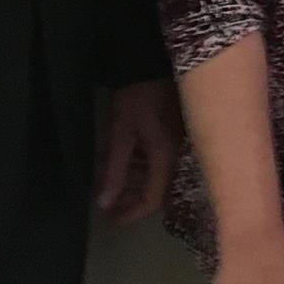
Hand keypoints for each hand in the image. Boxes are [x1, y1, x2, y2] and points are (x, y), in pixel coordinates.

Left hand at [95, 79, 182, 225]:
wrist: (153, 61)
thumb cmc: (137, 97)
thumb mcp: (121, 133)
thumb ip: (115, 170)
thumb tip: (105, 203)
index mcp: (166, 156)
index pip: (152, 199)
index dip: (131, 214)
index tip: (112, 221)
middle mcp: (177, 153)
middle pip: (158, 188)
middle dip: (131, 198)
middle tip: (109, 204)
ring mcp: (178, 142)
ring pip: (157, 173)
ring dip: (134, 180)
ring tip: (109, 180)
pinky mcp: (174, 132)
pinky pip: (158, 157)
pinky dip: (140, 164)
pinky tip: (122, 159)